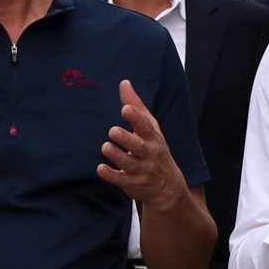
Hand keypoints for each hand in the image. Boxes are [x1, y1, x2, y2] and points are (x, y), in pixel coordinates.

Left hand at [96, 80, 187, 211]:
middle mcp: (148, 153)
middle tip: (112, 130)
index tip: (125, 109)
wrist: (168, 186)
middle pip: (138, 146)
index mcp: (152, 137)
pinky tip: (100, 168)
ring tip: (105, 146)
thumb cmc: (153, 147)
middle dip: (126, 139)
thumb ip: (135, 105)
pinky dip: (111, 175)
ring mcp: (141, 169)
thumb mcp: (149, 126)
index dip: (136, 118)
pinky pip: (121, 179)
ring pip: (129, 163)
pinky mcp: (132, 183)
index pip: (146, 126)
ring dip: (117, 155)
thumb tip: (124, 82)